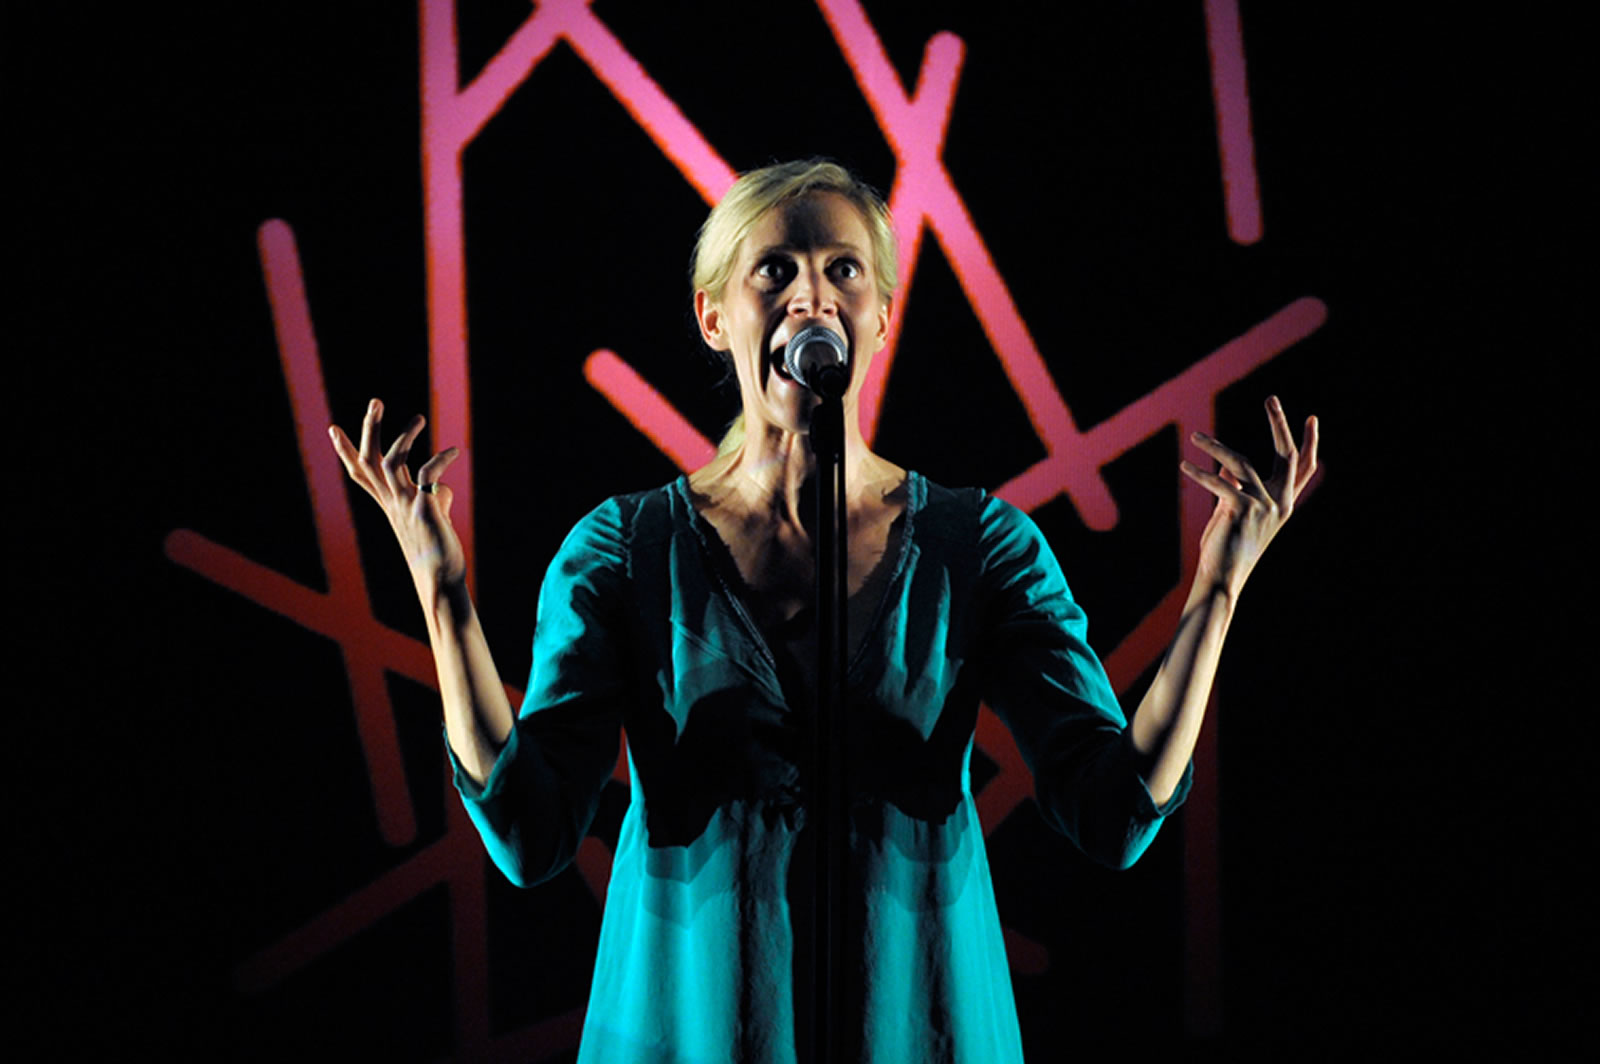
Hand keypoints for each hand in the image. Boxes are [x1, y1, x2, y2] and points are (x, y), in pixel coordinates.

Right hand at [328, 398, 464, 592]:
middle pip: (370, 461)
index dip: (347, 452)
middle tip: (375, 402)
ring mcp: (405, 505)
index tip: (333, 428)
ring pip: (391, 462)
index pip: (362, 474)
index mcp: (390, 506)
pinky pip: (427, 475)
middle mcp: (392, 503)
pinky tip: (454, 451)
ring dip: (403, 436)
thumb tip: (443, 487)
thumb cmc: (439, 553)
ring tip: (419, 417)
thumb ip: (435, 500)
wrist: (441, 580)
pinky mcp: (424, 509)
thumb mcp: (434, 521)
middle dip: (369, 430)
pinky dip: (439, 459)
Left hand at [1179, 395, 1318, 596]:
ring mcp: (1264, 506)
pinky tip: (1184, 466)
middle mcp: (1280, 502)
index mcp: (1284, 503)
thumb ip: (1236, 488)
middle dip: (1280, 424)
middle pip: (1287, 454)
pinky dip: (1199, 474)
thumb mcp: (1235, 512)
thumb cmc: (1228, 545)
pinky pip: (1218, 483)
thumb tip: (1226, 464)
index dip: (1310, 443)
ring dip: (1214, 448)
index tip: (1312, 418)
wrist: (1222, 577)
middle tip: (1271, 398)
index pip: (1304, 468)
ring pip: (1240, 463)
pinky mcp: (1242, 510)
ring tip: (1194, 438)